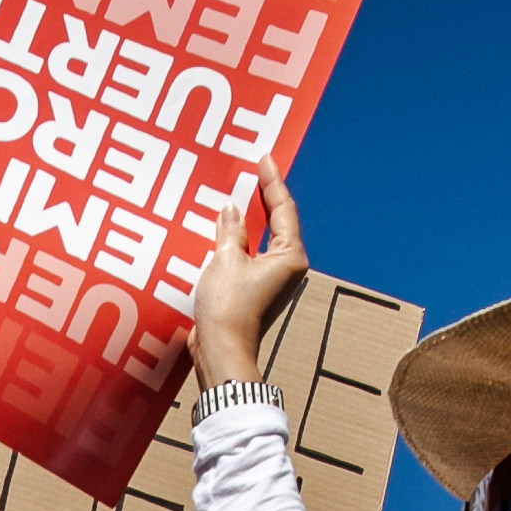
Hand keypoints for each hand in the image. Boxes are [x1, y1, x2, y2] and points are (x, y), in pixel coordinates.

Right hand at [190, 160, 308, 389]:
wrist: (221, 351)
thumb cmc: (229, 309)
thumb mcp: (226, 259)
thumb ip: (230, 230)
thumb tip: (230, 210)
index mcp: (289, 256)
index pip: (283, 208)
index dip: (272, 181)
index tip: (265, 159)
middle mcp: (286, 267)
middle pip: (277, 222)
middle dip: (263, 197)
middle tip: (253, 170)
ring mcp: (271, 280)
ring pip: (261, 239)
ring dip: (248, 219)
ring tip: (236, 194)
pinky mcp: (254, 290)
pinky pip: (247, 255)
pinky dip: (237, 240)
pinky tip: (222, 230)